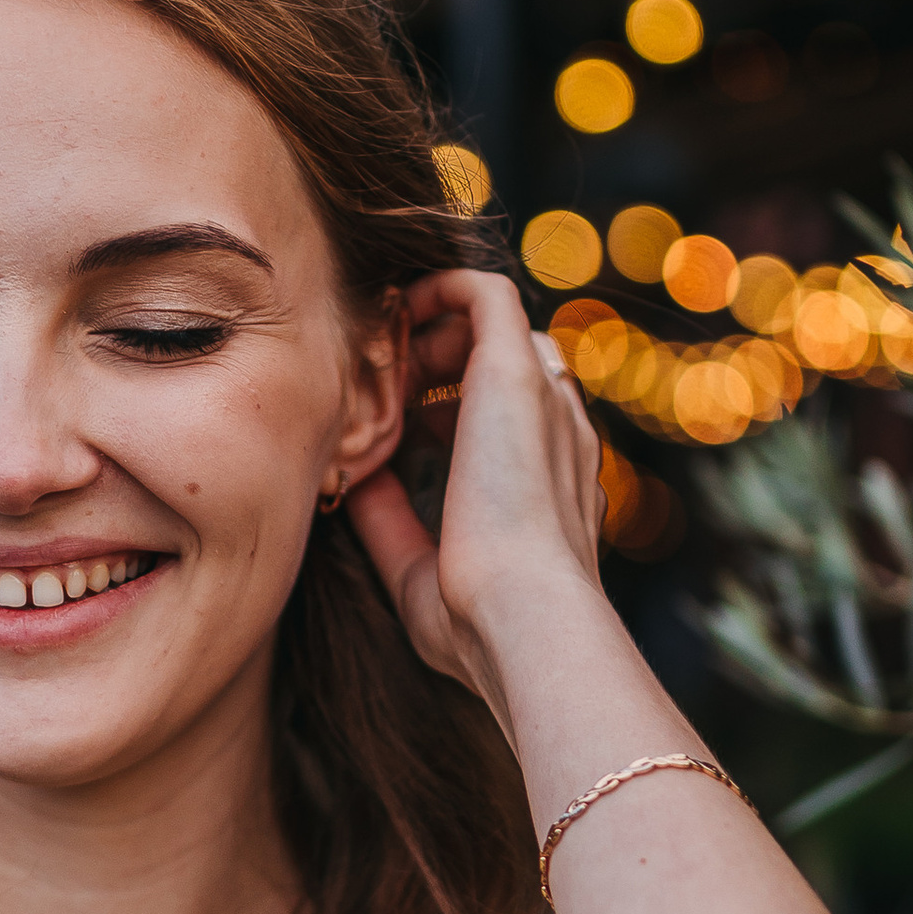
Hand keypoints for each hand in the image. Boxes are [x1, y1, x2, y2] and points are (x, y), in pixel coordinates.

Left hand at [348, 268, 604, 724]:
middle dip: (434, 366)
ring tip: (377, 360)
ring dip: (430, 332)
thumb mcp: (419, 573)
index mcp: (548, 482)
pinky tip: (392, 313)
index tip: (390, 430)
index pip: (509, 419)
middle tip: (374, 395)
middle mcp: (556, 432)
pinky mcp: (518, 371)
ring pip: (491, 327)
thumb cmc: (479, 625)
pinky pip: (485, 293)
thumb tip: (356, 481)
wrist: (523, 618)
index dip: (444, 410)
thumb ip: (390, 523)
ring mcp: (543, 399)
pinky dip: (438, 288)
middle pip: (501, 364)